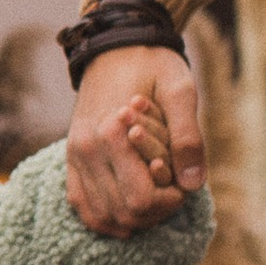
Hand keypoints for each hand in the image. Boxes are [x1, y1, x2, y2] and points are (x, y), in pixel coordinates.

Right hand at [65, 46, 204, 233]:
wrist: (116, 45)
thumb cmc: (153, 64)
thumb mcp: (181, 90)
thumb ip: (188, 136)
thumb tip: (193, 183)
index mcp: (111, 133)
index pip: (141, 200)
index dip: (170, 202)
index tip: (184, 183)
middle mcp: (86, 149)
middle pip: (122, 214)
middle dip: (154, 213)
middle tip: (172, 192)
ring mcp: (75, 155)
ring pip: (100, 216)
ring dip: (131, 219)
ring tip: (153, 199)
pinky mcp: (72, 157)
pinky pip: (80, 204)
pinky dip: (104, 216)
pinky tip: (126, 212)